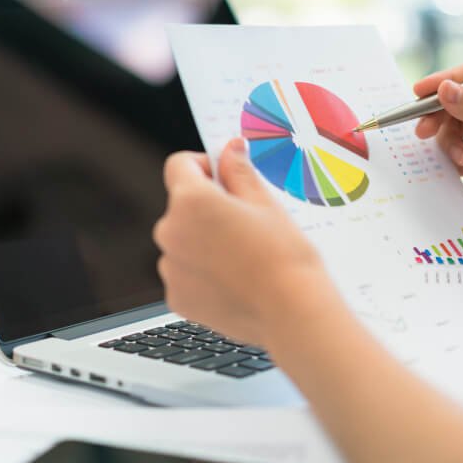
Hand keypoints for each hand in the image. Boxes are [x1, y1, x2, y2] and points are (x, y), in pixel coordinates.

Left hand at [153, 138, 341, 348]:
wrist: (292, 313)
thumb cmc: (284, 257)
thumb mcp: (265, 203)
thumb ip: (238, 172)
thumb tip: (230, 149)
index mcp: (190, 201)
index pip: (179, 165)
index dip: (204, 166)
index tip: (226, 178)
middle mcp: (169, 232)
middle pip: (182, 206)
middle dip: (207, 208)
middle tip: (247, 222)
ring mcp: (170, 268)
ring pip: (183, 241)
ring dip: (204, 241)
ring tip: (244, 256)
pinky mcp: (176, 298)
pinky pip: (185, 273)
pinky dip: (203, 273)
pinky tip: (236, 280)